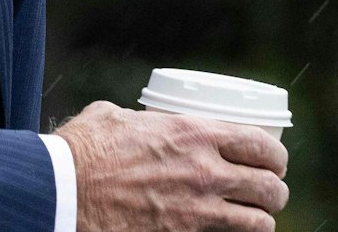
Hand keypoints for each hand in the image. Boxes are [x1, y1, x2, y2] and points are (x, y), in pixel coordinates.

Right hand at [53, 101, 289, 231]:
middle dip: (274, 192)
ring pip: (258, 223)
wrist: (62, 192)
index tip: (274, 161)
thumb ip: (136, 118)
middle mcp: (205, 171)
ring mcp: (197, 211)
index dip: (276, 156)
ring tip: (257, 220)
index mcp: (194, 133)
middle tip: (270, 193)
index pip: (260, 144)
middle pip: (268, 187)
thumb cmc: (82, 151)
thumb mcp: (114, 117)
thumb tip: (133, 120)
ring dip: (261, 221)